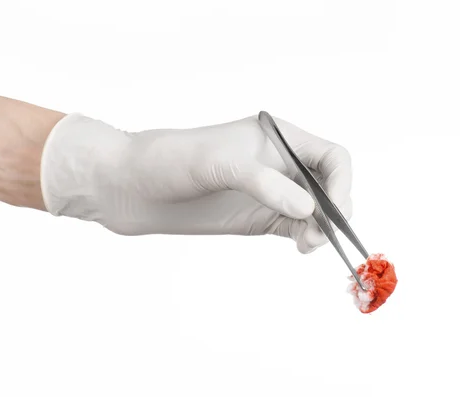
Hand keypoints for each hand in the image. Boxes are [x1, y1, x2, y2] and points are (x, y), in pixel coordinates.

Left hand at [41, 113, 352, 252]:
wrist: (129, 187)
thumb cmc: (167, 161)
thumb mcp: (216, 163)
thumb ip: (262, 183)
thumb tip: (308, 209)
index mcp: (274, 138)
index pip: (330, 156)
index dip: (342, 182)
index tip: (334, 210)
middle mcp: (275, 163)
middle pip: (327, 186)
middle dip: (334, 210)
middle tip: (320, 235)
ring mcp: (265, 192)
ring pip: (313, 211)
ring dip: (321, 229)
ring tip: (308, 244)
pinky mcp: (253, 217)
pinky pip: (294, 227)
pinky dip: (306, 238)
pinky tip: (301, 246)